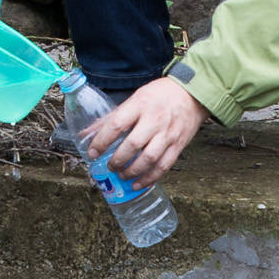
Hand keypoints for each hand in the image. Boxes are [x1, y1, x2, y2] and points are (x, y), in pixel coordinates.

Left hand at [85, 77, 203, 187]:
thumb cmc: (160, 95)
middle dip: (117, 160)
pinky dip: (150, 178)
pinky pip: (164, 166)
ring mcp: (168, 134)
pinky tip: (138, 183)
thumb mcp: (134, 98)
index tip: (93, 153)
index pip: (116, 125)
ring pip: (149, 158)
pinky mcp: (178, 145)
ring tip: (122, 175)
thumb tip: (86, 133)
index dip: (102, 141)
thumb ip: (112, 117)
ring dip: (132, 171)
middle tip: (109, 166)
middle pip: (133, 145)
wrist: (192, 94)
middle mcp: (154, 120)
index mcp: (140, 105)